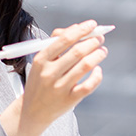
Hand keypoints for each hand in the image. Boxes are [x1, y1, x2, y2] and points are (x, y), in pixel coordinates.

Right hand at [0, 20, 107, 135]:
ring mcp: (59, 88)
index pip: (64, 40)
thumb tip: (78, 27)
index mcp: (41, 60)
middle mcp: (49, 73)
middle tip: (100, 38)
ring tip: (102, 50)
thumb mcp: (41, 62)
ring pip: (86, 66)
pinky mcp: (70, 100)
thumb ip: (57, 42)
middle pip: (78, 52)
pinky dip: (97, 75)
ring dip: (98, 54)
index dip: (81, 30)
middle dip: (93, 41)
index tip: (92, 24)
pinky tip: (97, 70)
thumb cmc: (41, 80)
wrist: (32, 111)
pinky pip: (89, 85)